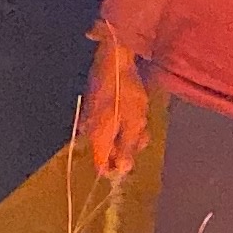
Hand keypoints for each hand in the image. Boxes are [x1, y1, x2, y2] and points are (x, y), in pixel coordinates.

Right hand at [78, 43, 148, 182]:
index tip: (131, 162)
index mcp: (97, 137)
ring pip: (110, 137)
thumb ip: (127, 148)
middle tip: (143, 134)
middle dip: (127, 147)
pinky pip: (108, 124)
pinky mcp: (95, 108)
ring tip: (141, 119)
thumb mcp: (134, 123)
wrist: (114, 63)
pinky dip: (122, 122)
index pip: (100, 165)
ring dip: (128, 133)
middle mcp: (89, 131)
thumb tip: (121, 170)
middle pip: (107, 152)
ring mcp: (90, 118)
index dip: (116, 168)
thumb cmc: (126, 93)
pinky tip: (133, 112)